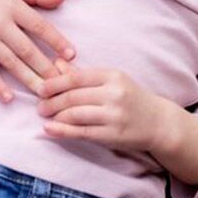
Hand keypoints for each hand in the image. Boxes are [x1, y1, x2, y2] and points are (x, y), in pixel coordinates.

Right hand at [0, 0, 74, 102]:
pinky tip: (8, 97)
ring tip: (44, 93)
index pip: (39, 26)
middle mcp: (0, 23)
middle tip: (63, 83)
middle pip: (27, 49)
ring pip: (10, 62)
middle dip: (46, 67)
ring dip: (28, 79)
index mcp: (13, 6)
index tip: (71, 55)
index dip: (56, 41)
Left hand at [37, 64, 161, 152]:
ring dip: (56, 116)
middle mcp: (114, 93)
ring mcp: (114, 115)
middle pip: (74, 96)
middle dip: (52, 101)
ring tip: (45, 116)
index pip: (77, 77)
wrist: (157, 122)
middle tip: (40, 106)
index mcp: (113, 76)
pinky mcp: (113, 135)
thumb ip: (82, 74)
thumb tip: (56, 63)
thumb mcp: (110, 81)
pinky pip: (82, 132)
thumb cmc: (130, 98)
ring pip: (76, 114)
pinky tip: (50, 129)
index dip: (55, 83)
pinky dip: (62, 131)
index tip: (40, 88)